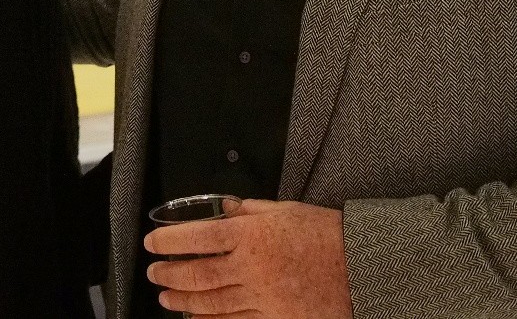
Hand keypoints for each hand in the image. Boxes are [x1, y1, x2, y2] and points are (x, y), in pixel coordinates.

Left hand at [145, 199, 349, 317]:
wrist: (364, 266)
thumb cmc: (326, 234)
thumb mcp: (283, 210)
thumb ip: (248, 211)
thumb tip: (223, 209)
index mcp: (251, 235)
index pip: (197, 237)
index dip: (169, 241)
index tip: (152, 242)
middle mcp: (252, 267)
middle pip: (198, 273)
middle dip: (169, 273)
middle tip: (153, 272)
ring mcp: (264, 297)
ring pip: (212, 302)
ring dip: (184, 299)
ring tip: (166, 296)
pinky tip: (195, 318)